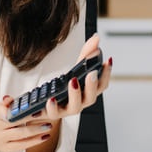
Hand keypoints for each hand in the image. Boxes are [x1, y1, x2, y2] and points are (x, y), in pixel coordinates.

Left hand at [0, 33, 112, 151]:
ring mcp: (66, 110)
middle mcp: (80, 103)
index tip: (108, 60)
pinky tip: (51, 98)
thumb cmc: (63, 87)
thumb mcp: (75, 69)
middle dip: (92, 86)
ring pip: (75, 108)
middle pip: (91, 98)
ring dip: (75, 95)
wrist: (43, 105)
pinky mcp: (51, 113)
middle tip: (91, 74)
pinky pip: (53, 113)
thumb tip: (96, 38)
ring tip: (73, 81)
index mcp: (87, 92)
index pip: (101, 85)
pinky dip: (53, 107)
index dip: (107, 74)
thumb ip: (86, 54)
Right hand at [0, 96, 54, 151]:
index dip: (17, 110)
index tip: (29, 107)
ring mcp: (2, 140)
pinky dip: (35, 141)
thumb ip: (5, 103)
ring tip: (48, 126)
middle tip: (44, 114)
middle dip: (31, 119)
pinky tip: (45, 136)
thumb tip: (9, 99)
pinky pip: (23, 145)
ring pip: (21, 135)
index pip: (4, 111)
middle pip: (16, 123)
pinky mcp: (8, 149)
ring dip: (37, 130)